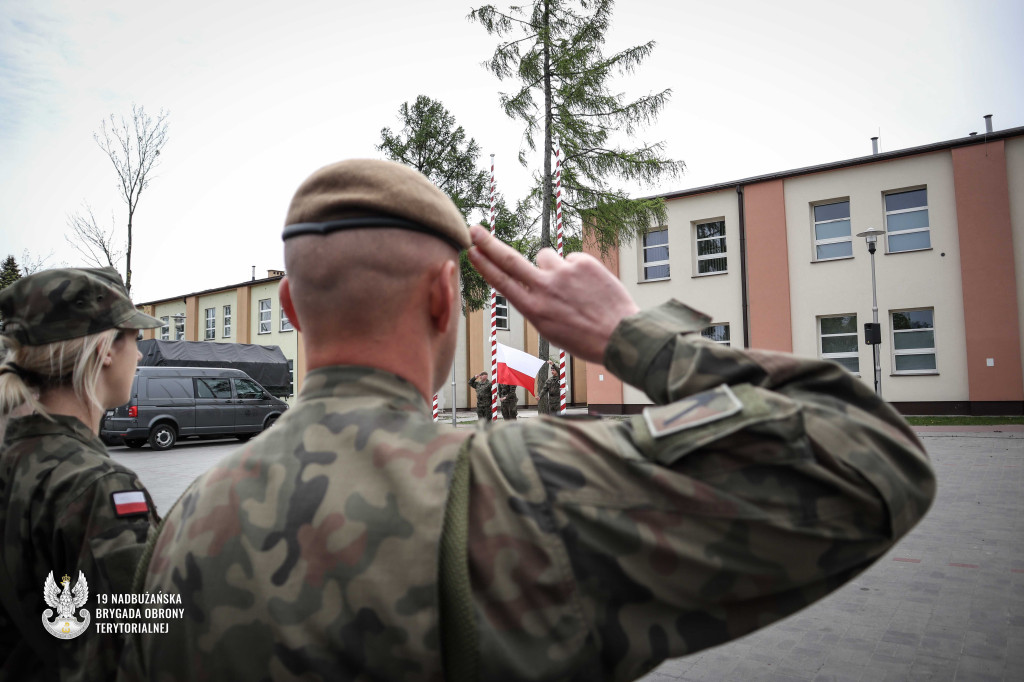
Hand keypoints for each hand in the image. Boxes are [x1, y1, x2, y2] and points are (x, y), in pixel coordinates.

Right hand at [468, 225, 638, 363]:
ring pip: (546, 256)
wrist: (620, 335)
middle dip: (489, 243)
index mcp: (533, 309)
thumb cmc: (584, 337)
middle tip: (475, 229)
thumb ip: (535, 303)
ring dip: (553, 267)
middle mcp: (544, 288)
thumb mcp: (549, 329)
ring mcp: (564, 273)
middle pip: (509, 259)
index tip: (470, 251)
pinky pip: (571, 258)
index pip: (502, 282)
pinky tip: (589, 286)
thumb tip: (531, 280)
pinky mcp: (583, 262)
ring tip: (572, 287)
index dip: (484, 265)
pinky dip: (577, 269)